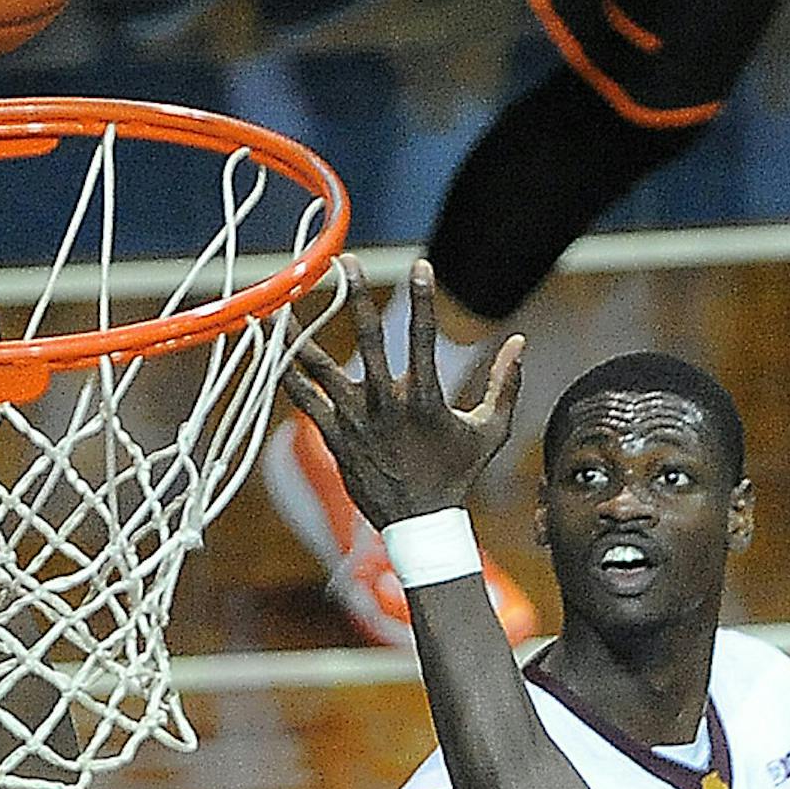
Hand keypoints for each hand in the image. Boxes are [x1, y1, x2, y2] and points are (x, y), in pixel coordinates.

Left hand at [282, 261, 523, 534]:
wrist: (420, 526)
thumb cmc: (456, 476)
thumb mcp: (490, 432)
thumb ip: (505, 385)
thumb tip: (520, 342)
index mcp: (425, 400)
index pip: (425, 339)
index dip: (424, 301)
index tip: (421, 265)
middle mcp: (387, 406)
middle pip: (368, 340)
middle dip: (356, 298)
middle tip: (345, 262)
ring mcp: (357, 421)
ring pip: (322, 368)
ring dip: (301, 333)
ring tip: (281, 303)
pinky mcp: (335, 437)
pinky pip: (305, 400)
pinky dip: (286, 373)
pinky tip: (269, 348)